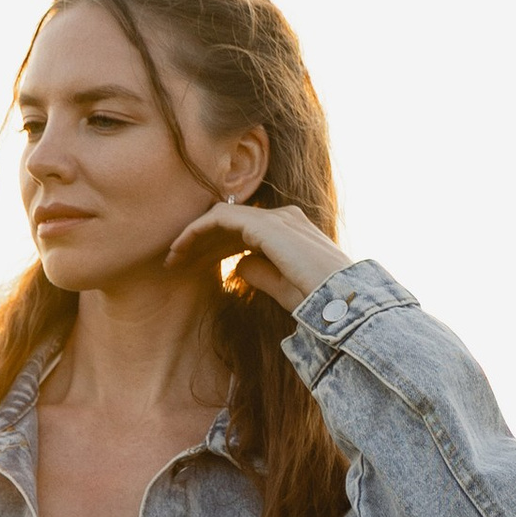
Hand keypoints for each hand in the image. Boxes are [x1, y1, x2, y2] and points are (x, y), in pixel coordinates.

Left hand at [168, 199, 353, 312]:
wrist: (342, 301)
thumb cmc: (319, 301)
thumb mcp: (283, 287)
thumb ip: (260, 272)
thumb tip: (238, 265)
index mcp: (290, 230)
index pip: (244, 230)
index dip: (215, 245)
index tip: (192, 265)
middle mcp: (284, 218)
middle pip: (231, 221)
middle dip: (200, 240)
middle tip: (175, 260)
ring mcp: (276, 218)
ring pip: (221, 215)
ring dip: (193, 234)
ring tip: (172, 256)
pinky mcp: (265, 226)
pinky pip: (220, 217)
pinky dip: (196, 230)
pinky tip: (180, 248)